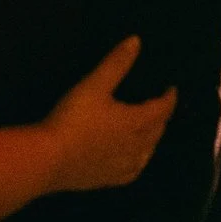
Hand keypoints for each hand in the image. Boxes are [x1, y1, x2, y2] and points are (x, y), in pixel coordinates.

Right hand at [42, 36, 175, 191]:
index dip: (169, 98)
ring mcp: (123, 166)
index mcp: (135, 122)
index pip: (161, 109)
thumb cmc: (73, 119)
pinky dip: (139, 160)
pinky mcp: (108, 180)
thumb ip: (116, 63)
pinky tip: (133, 159)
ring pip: (147, 152)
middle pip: (157, 131)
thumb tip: (136, 41)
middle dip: (161, 117)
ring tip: (150, 130)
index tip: (171, 89)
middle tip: (160, 106)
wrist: (49, 160)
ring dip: (152, 139)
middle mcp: (135, 146)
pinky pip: (133, 170)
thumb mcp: (94, 85)